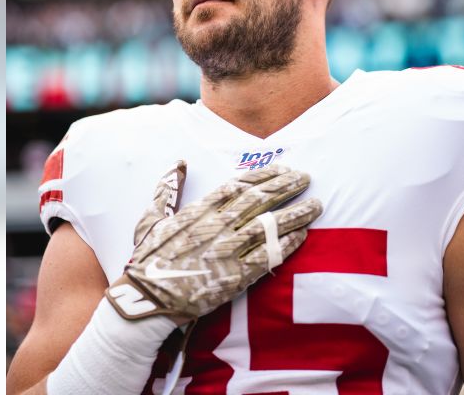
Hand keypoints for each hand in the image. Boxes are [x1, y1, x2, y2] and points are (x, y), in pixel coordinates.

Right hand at [105, 162, 321, 322]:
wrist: (147, 300)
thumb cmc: (148, 260)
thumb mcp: (151, 219)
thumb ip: (167, 189)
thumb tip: (179, 163)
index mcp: (199, 211)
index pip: (239, 185)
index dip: (263, 175)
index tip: (282, 168)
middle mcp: (217, 226)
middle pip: (259, 200)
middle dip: (286, 186)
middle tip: (305, 177)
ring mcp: (228, 251)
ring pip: (270, 226)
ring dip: (295, 214)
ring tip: (316, 204)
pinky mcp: (236, 277)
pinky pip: (268, 257)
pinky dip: (287, 244)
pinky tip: (303, 235)